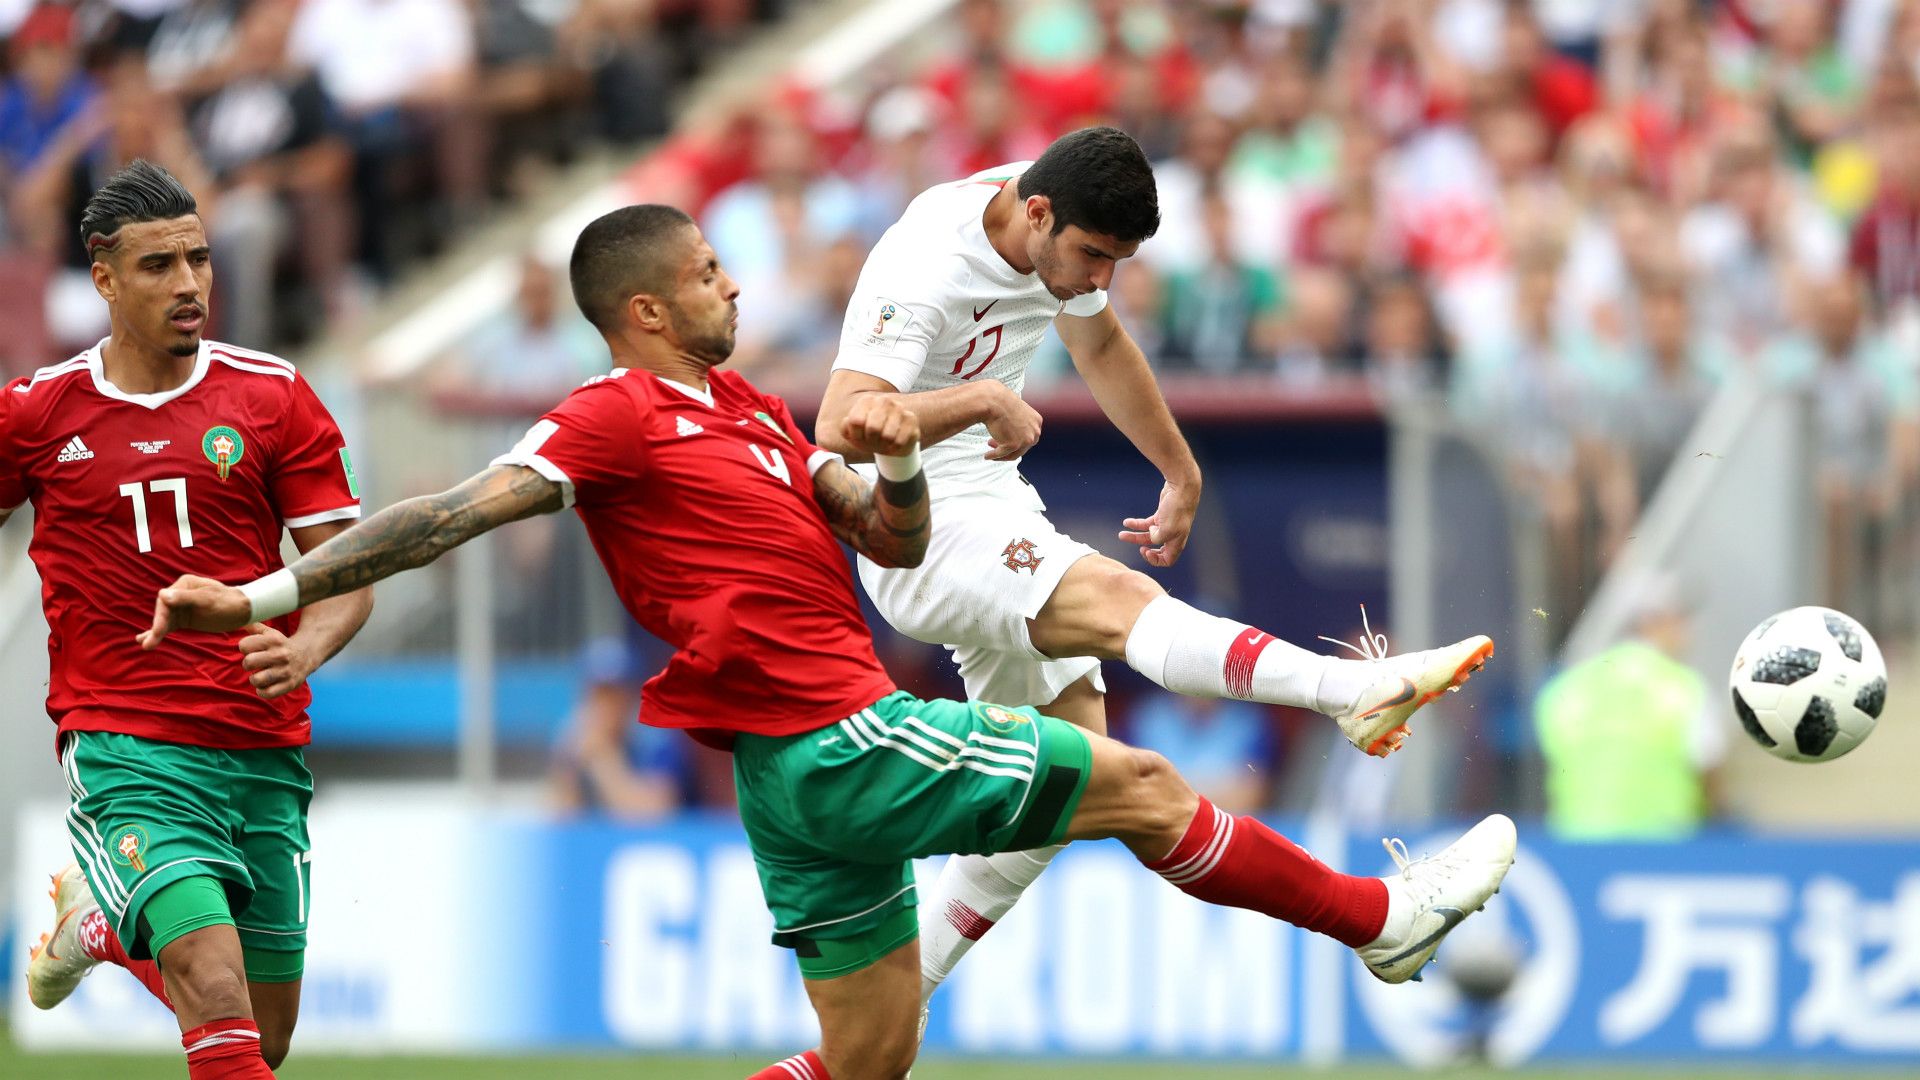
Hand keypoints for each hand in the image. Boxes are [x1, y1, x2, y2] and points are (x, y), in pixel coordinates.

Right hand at [137, 575, 251, 648]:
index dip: (160, 616)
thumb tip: (162, 595)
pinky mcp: (184, 619)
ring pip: (164, 620)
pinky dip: (159, 633)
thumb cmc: (228, 602)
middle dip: (156, 627)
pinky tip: (146, 640)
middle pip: (162, 612)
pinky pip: (169, 626)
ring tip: (144, 645)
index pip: (165, 601)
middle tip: (148, 643)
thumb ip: (186, 598)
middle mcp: (179, 594)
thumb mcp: (209, 600)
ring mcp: (181, 607)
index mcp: (184, 584)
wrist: (243, 610)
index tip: (158, 630)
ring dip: (154, 632)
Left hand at [237, 623, 319, 699]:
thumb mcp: (270, 633)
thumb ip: (254, 626)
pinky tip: (266, 685)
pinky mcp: (289, 684)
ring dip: (255, 679)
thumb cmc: (281, 645)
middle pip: (248, 662)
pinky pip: (267, 693)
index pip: (244, 645)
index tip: (252, 649)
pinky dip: (262, 691)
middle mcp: (280, 655)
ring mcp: (285, 671)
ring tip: (260, 675)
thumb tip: (240, 618)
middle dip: (248, 664)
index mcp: (274, 640)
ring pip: (256, 679)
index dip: (245, 648)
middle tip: (255, 664)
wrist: (307, 655)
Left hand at [839, 393, 921, 457]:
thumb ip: (845, 428)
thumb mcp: (852, 434)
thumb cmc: (868, 437)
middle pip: (873, 428)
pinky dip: (895, 448)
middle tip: (873, 441)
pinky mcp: (912, 420)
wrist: (890, 443)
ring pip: (888, 435)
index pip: (855, 421)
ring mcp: (900, 409)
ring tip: (884, 442)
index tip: (859, 437)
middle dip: (871, 441)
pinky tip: (894, 444)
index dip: (856, 436)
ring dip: (884, 445)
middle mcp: (884, 401)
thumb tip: (848, 422)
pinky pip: (900, 441)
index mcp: (866, 401)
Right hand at [983, 383, 1042, 460]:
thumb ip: (1019, 422)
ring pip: (1013, 454)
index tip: (1005, 439)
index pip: (1029, 436)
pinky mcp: (1013, 445)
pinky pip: (1002, 454)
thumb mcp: (1016, 410)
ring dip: (1001, 455)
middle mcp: (1034, 432)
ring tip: (991, 454)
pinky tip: (987, 456)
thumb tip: (1012, 433)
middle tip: (995, 444)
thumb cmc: (1000, 401)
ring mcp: (1025, 439)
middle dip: (1008, 447)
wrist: (993, 400)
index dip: (1016, 440)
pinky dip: (994, 456)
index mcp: (1037, 421)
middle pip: (1022, 447)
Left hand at [1118, 479, 1199, 567]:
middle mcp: (1172, 536)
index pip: (1167, 560)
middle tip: (1134, 545)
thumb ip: (1156, 538)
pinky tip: (1127, 522)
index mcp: (1176, 542)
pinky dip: (1136, 524)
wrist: (1181, 488)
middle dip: (1142, 548)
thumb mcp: (1166, 530)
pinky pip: (1146, 524)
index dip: (1155, 560)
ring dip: (1134, 536)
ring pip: (1148, 535)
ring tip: (1121, 534)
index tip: (1145, 551)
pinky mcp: (1160, 515)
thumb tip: (1150, 535)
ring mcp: (1166, 525)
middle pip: (1155, 548)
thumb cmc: (1177, 509)